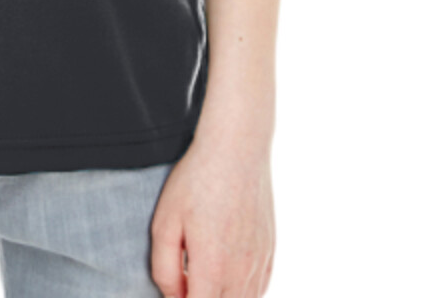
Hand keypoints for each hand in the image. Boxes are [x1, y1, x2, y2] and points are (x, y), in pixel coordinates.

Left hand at [149, 132, 274, 297]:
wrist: (236, 150)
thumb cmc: (197, 181)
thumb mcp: (165, 222)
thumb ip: (164, 268)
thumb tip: (172, 296)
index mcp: (213, 269)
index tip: (174, 288)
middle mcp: (241, 273)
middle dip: (201, 297)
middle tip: (185, 281)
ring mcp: (259, 264)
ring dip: (222, 297)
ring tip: (202, 276)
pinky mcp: (269, 252)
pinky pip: (259, 289)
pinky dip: (242, 291)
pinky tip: (224, 274)